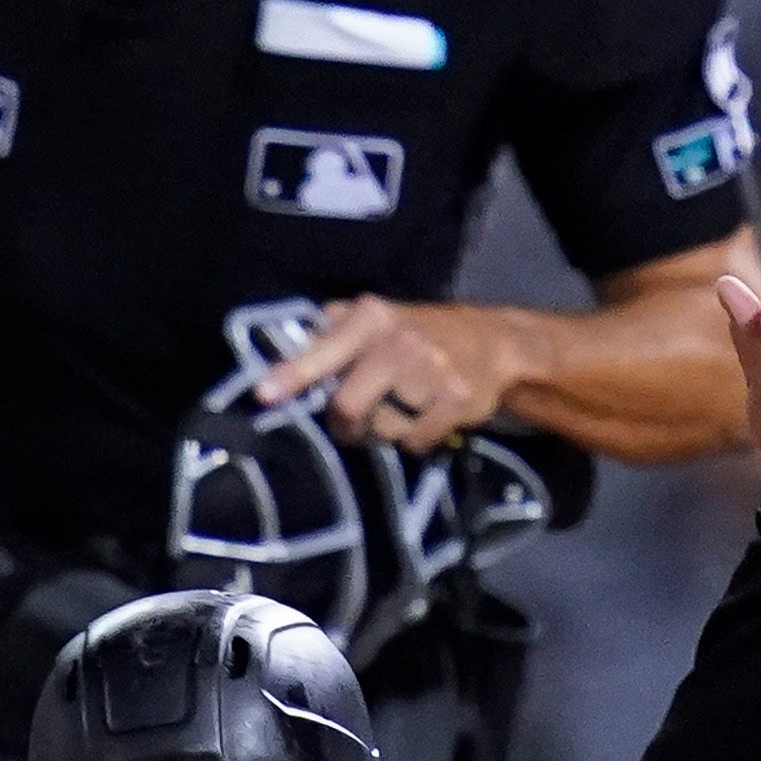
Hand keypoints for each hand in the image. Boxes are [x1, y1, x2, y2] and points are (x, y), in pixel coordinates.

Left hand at [258, 296, 533, 452]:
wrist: (494, 342)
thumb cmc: (417, 332)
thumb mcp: (375, 317)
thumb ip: (332, 329)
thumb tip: (285, 352)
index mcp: (372, 317)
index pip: (324, 351)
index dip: (293, 375)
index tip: (265, 395)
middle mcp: (399, 342)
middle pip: (346, 406)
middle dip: (344, 424)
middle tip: (352, 422)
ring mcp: (430, 373)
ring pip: (380, 430)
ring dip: (381, 432)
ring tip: (400, 410)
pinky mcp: (455, 403)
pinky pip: (413, 443)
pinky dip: (413, 440)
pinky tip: (425, 419)